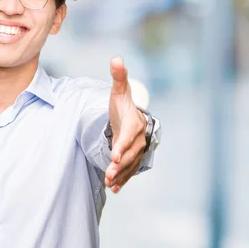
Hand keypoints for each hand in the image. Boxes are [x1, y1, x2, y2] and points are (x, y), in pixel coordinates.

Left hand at [104, 57, 146, 192]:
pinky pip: (130, 170)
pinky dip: (123, 180)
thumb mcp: (118, 91)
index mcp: (135, 123)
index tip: (114, 154)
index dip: (122, 145)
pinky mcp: (134, 158)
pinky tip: (114, 188)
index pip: (129, 135)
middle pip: (130, 153)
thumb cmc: (123, 104)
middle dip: (120, 164)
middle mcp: (139, 138)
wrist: (133, 117)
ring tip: (109, 182)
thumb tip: (116, 59)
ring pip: (130, 164)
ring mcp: (138, 150)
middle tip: (109, 173)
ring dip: (121, 174)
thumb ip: (118, 77)